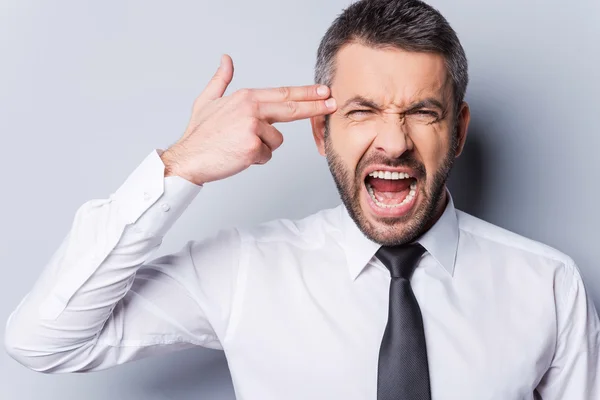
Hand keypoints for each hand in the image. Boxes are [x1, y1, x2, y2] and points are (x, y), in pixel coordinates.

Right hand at [161, 54, 336, 185]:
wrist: (188, 158)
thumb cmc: (199, 134)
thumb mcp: (207, 101)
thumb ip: (221, 80)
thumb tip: (226, 60)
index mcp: (245, 97)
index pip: (282, 93)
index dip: (305, 92)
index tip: (322, 91)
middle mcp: (251, 108)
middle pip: (291, 107)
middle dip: (315, 106)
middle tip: (333, 103)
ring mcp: (253, 127)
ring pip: (276, 140)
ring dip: (263, 147)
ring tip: (240, 146)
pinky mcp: (254, 147)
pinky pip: (267, 155)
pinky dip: (255, 159)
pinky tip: (238, 155)